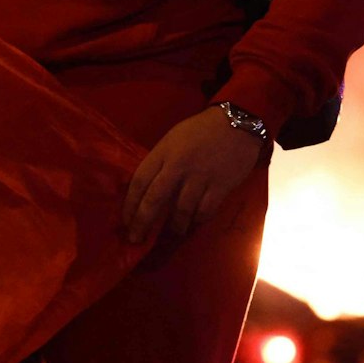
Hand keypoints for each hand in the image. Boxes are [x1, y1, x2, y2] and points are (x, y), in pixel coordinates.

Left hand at [123, 107, 264, 243]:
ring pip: (180, 211)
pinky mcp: (220, 186)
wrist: (237, 123)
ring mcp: (200, 177)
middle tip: (136, 239)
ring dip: (173, 227)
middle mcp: (178, 166)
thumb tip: (147, 191)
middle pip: (155, 199)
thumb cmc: (200, 131)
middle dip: (143, 223)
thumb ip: (160, 163)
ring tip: (171, 233)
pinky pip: (204, 211)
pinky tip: (192, 224)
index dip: (130, 204)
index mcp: (163, 152)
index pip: (139, 181)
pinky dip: (196, 221)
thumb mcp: (173, 140)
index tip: (126, 221)